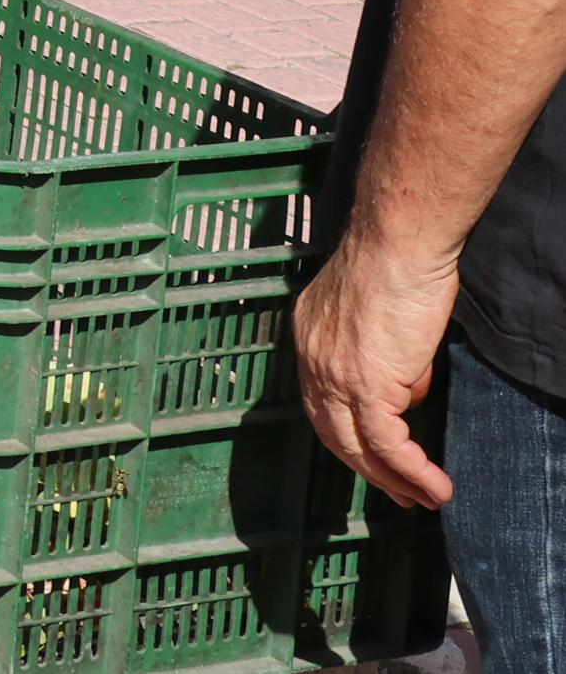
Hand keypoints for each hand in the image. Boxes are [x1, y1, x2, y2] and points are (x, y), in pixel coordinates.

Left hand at [294, 224, 460, 506]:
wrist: (397, 244)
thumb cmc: (397, 265)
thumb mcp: (382, 317)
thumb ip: (387, 357)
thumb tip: (408, 391)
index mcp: (309, 337)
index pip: (322, 400)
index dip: (348, 434)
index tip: (374, 458)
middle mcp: (311, 358)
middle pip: (333, 431)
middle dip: (367, 468)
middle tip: (399, 493)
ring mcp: (334, 374)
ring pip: (358, 445)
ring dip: (394, 480)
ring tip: (424, 498)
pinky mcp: (364, 384)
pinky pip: (387, 443)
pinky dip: (411, 470)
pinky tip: (433, 485)